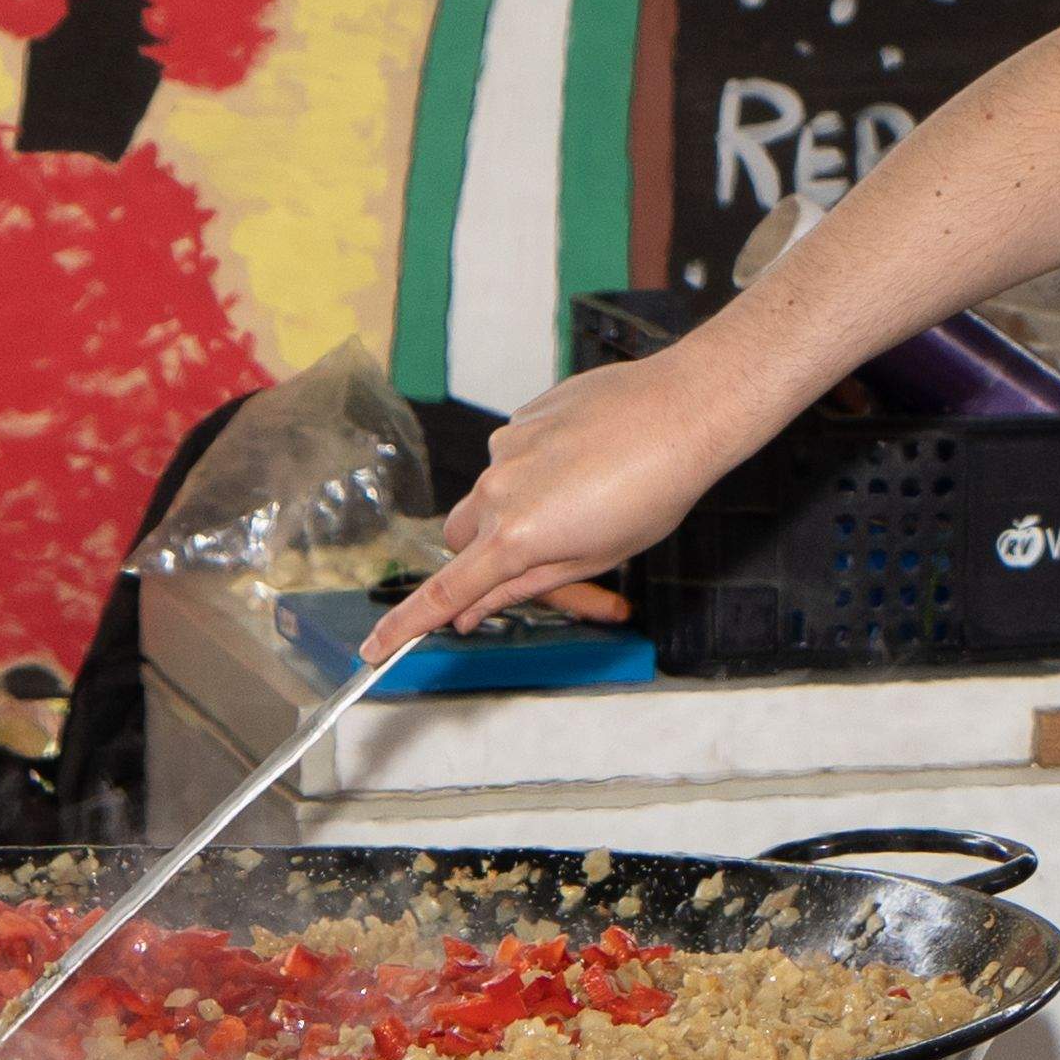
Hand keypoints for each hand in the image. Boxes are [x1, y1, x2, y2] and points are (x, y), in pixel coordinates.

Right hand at [374, 354, 761, 652]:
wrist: (685, 410)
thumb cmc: (654, 492)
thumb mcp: (595, 557)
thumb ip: (526, 584)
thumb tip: (473, 609)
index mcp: (516, 538)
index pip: (447, 592)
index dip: (407, 625)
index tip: (374, 649)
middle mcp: (498, 490)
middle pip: (463, 540)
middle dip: (485, 560)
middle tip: (548, 570)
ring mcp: (507, 447)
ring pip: (490, 495)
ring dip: (518, 513)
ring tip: (589, 506)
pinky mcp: (524, 415)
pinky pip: (515, 455)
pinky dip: (539, 472)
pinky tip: (590, 465)